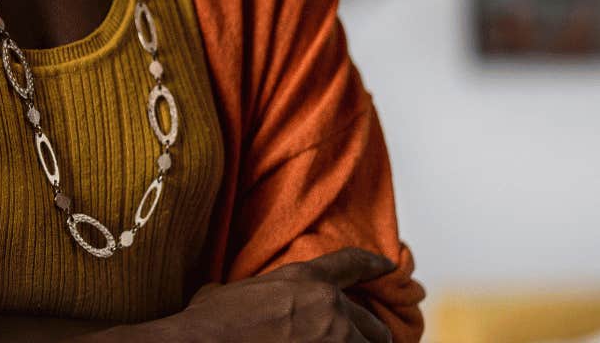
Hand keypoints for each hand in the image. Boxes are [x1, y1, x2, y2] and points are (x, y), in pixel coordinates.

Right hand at [173, 247, 395, 342]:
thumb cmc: (209, 323)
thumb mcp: (224, 293)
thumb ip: (243, 292)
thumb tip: (222, 296)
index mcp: (303, 279)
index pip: (352, 264)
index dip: (374, 265)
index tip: (390, 267)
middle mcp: (329, 306)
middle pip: (375, 326)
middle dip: (369, 338)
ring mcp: (335, 338)